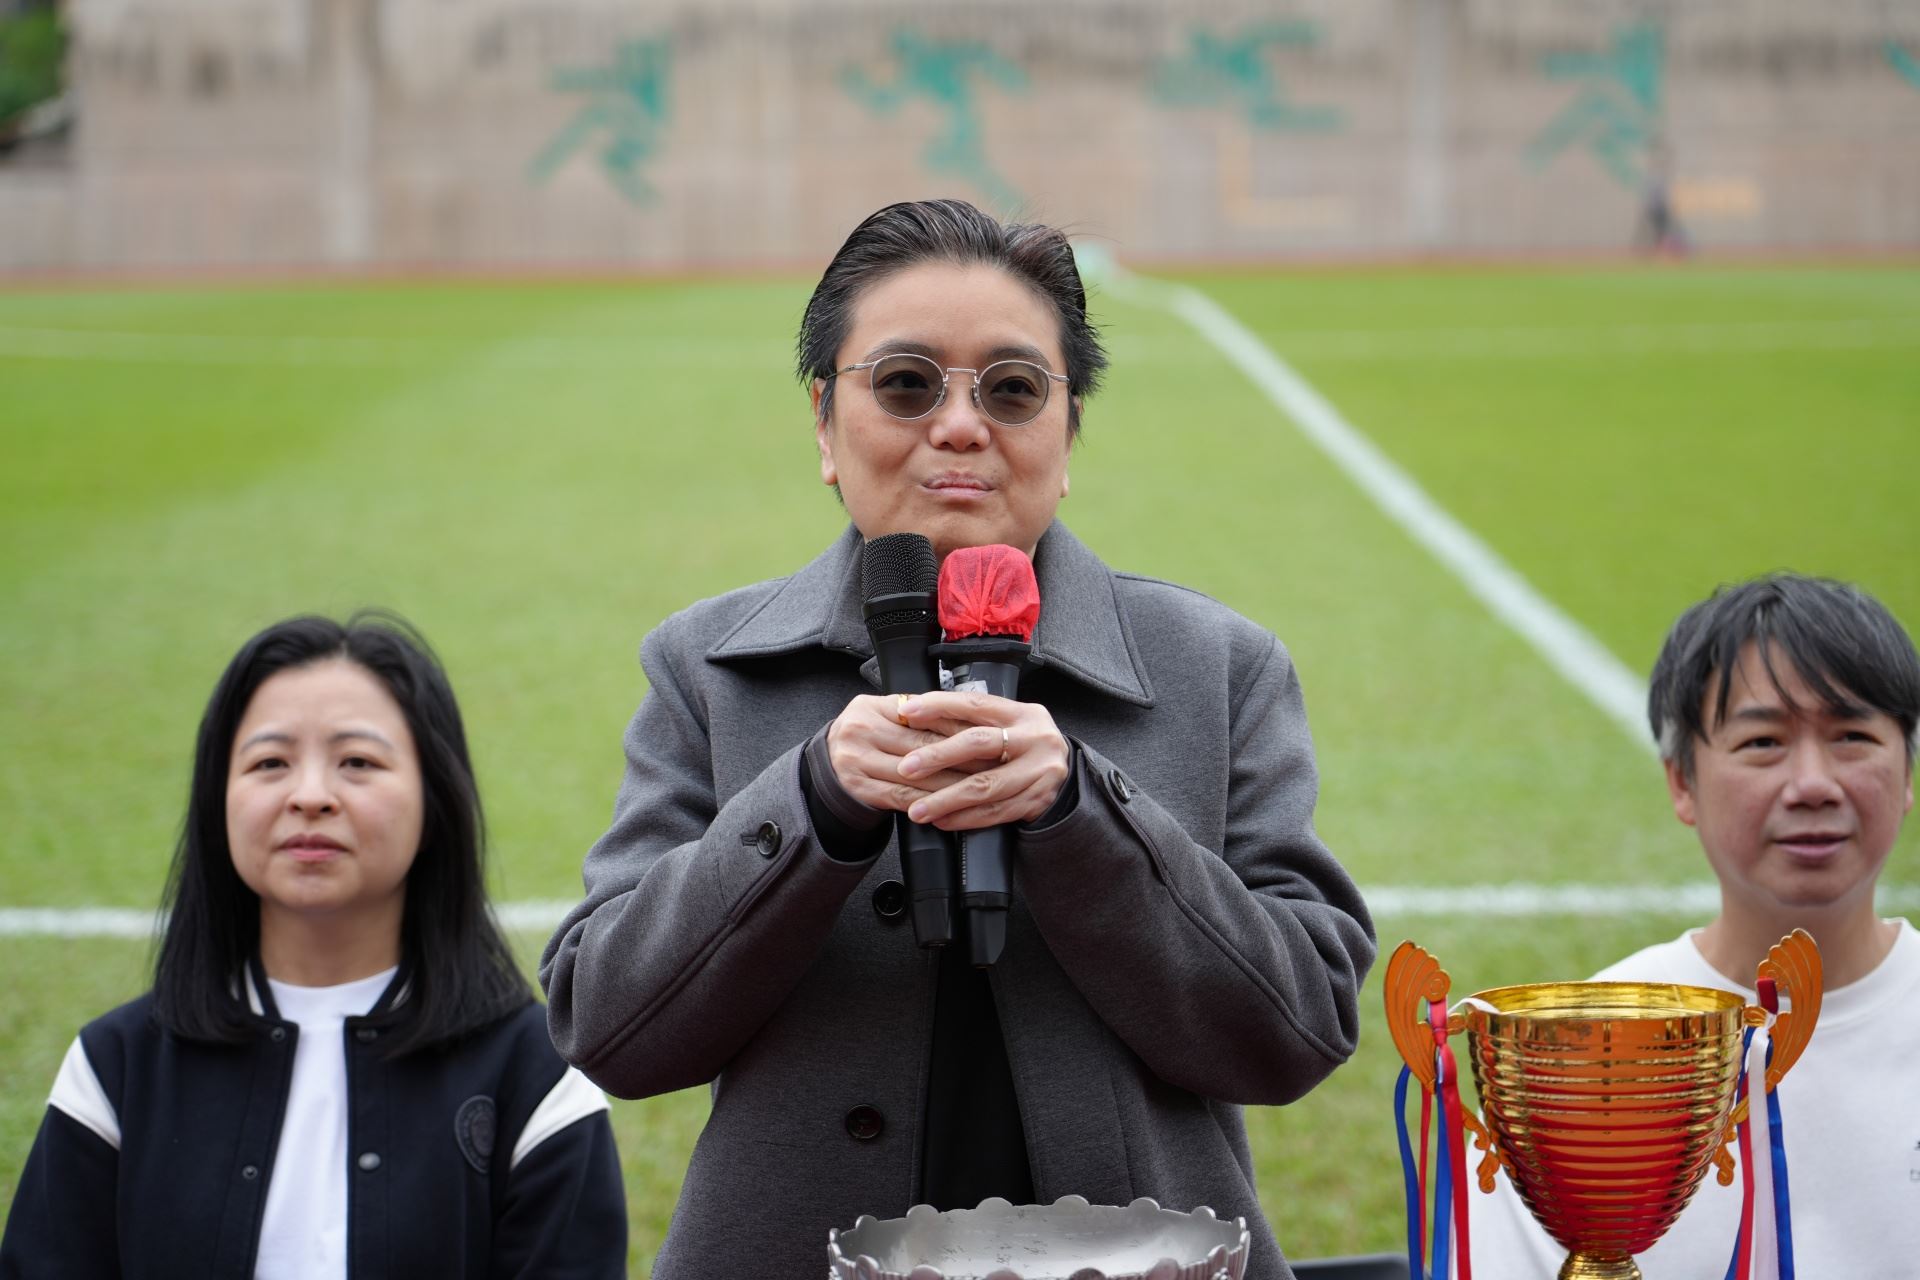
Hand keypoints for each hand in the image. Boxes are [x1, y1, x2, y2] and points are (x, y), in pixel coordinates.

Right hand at [824, 694, 979, 813]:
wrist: (825, 766)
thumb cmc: (865, 738)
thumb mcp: (881, 715)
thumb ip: (915, 715)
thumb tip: (965, 717)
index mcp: (870, 707)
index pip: (922, 716)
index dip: (957, 727)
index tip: (985, 736)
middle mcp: (860, 731)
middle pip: (921, 746)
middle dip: (961, 756)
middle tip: (992, 763)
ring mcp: (856, 762)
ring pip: (915, 774)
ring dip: (951, 782)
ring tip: (979, 785)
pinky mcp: (859, 789)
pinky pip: (902, 796)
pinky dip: (930, 800)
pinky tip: (951, 803)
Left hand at [894, 691, 1070, 831]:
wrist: (1065, 775)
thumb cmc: (1023, 746)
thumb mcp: (1005, 724)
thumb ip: (968, 721)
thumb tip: (915, 714)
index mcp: (1022, 713)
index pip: (975, 704)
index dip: (939, 705)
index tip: (908, 711)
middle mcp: (1035, 738)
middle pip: (979, 743)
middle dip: (938, 756)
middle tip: (906, 768)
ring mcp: (1039, 771)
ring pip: (986, 786)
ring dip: (946, 799)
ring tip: (917, 809)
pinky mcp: (1038, 800)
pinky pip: (995, 812)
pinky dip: (965, 818)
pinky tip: (942, 820)